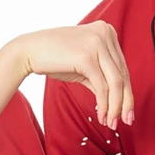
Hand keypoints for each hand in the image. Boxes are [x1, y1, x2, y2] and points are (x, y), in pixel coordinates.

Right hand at [13, 21, 132, 128]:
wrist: (27, 51)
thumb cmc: (54, 57)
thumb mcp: (84, 64)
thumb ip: (102, 76)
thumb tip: (119, 101)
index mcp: (107, 31)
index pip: (122, 67)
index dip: (127, 92)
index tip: (127, 111)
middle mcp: (105, 33)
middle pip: (123, 75)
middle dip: (125, 102)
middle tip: (126, 121)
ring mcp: (97, 43)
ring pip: (116, 83)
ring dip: (115, 107)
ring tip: (111, 122)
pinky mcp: (87, 56)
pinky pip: (102, 86)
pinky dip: (104, 104)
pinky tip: (101, 115)